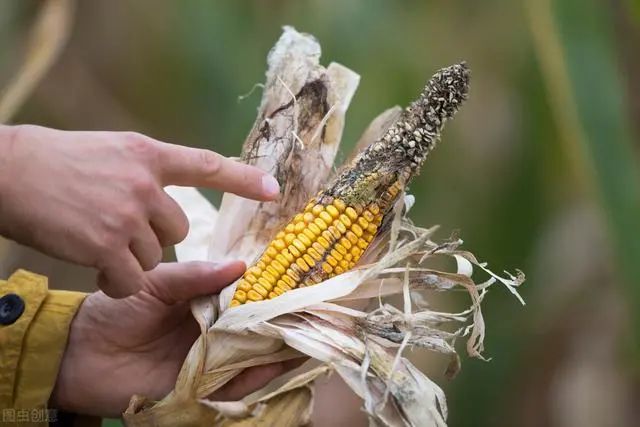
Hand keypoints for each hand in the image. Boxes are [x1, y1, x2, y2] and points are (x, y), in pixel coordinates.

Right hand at [0, 125, 279, 296]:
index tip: (273, 190)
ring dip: (131, 258)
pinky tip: (95, 270)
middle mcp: (143, 182)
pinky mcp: (107, 245)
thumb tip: (167, 202)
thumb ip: (144, 172)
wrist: (5, 172)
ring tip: (95, 242)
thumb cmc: (53, 162)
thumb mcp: (109, 152)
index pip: (206, 165)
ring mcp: (126, 214)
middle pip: (177, 229)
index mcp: (146, 154)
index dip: (243, 178)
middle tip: (118, 230)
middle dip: (154, 237)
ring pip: (155, 255)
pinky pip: (131, 278)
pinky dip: (117, 282)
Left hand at [50, 261, 297, 416]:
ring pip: (253, 355)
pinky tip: (278, 362)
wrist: (81, 353)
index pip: (247, 296)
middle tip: (314, 308)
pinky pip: (236, 384)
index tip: (299, 278)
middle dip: (283, 320)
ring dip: (279, 348)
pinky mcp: (202, 387)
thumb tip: (241, 265)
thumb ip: (195, 275)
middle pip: (257, 327)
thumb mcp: (156, 282)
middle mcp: (214, 330)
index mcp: (205, 302)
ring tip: (307, 335)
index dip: (271, 289)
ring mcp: (210, 359)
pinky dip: (258, 376)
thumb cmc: (117, 310)